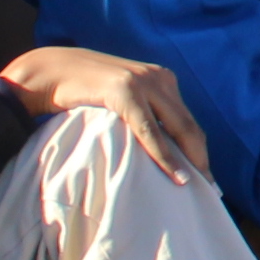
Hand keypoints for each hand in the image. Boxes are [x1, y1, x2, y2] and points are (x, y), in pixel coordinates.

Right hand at [0, 44, 206, 176]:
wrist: (51, 71)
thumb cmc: (84, 91)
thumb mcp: (122, 98)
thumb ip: (143, 111)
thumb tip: (162, 145)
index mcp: (162, 78)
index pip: (188, 120)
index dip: (199, 149)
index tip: (206, 176)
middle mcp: (159, 78)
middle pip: (189, 126)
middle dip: (200, 158)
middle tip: (209, 188)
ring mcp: (143, 82)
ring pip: (177, 128)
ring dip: (189, 160)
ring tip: (197, 186)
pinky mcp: (125, 92)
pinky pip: (150, 131)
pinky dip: (164, 155)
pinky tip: (175, 175)